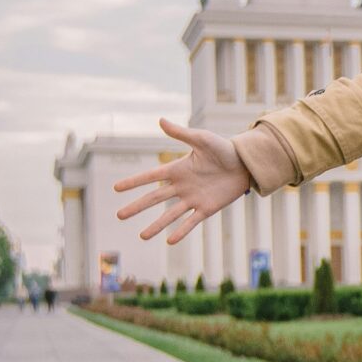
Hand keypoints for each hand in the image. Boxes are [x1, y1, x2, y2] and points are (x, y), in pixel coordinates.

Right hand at [113, 119, 254, 243]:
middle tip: (119, 215)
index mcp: (177, 169)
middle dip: (137, 207)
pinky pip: (191, 222)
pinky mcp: (207, 209)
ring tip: (142, 236)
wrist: (245, 164)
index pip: (150, 177)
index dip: (134, 182)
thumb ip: (181, 134)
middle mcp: (181, 186)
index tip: (116, 188)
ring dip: (156, 225)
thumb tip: (161, 120)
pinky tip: (169, 241)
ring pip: (170, 214)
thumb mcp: (202, 139)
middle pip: (154, 198)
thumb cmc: (223, 149)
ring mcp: (193, 199)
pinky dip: (181, 231)